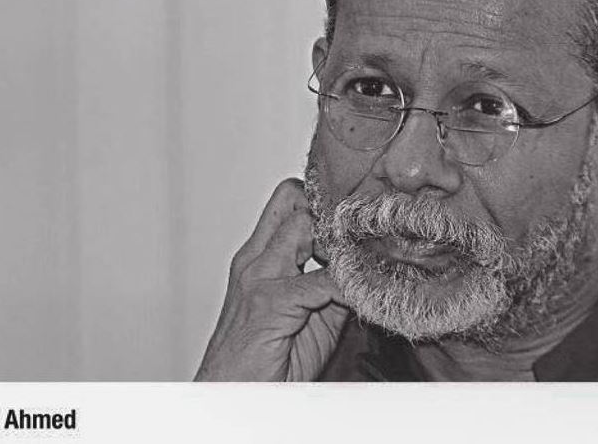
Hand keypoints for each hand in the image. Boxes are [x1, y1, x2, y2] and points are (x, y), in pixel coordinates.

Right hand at [194, 178, 348, 380]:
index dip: (326, 207)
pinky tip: (362, 295)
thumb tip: (365, 270)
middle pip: (295, 199)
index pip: (290, 201)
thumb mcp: (309, 315)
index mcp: (259, 258)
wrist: (231, 397)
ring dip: (338, 240)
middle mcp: (255, 260)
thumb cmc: (263, 362)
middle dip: (332, 214)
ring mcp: (259, 278)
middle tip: (359, 239)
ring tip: (362, 261)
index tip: (355, 224)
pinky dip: (347, 285)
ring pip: (304, 225)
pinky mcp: (270, 303)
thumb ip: (332, 287)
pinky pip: (320, 280)